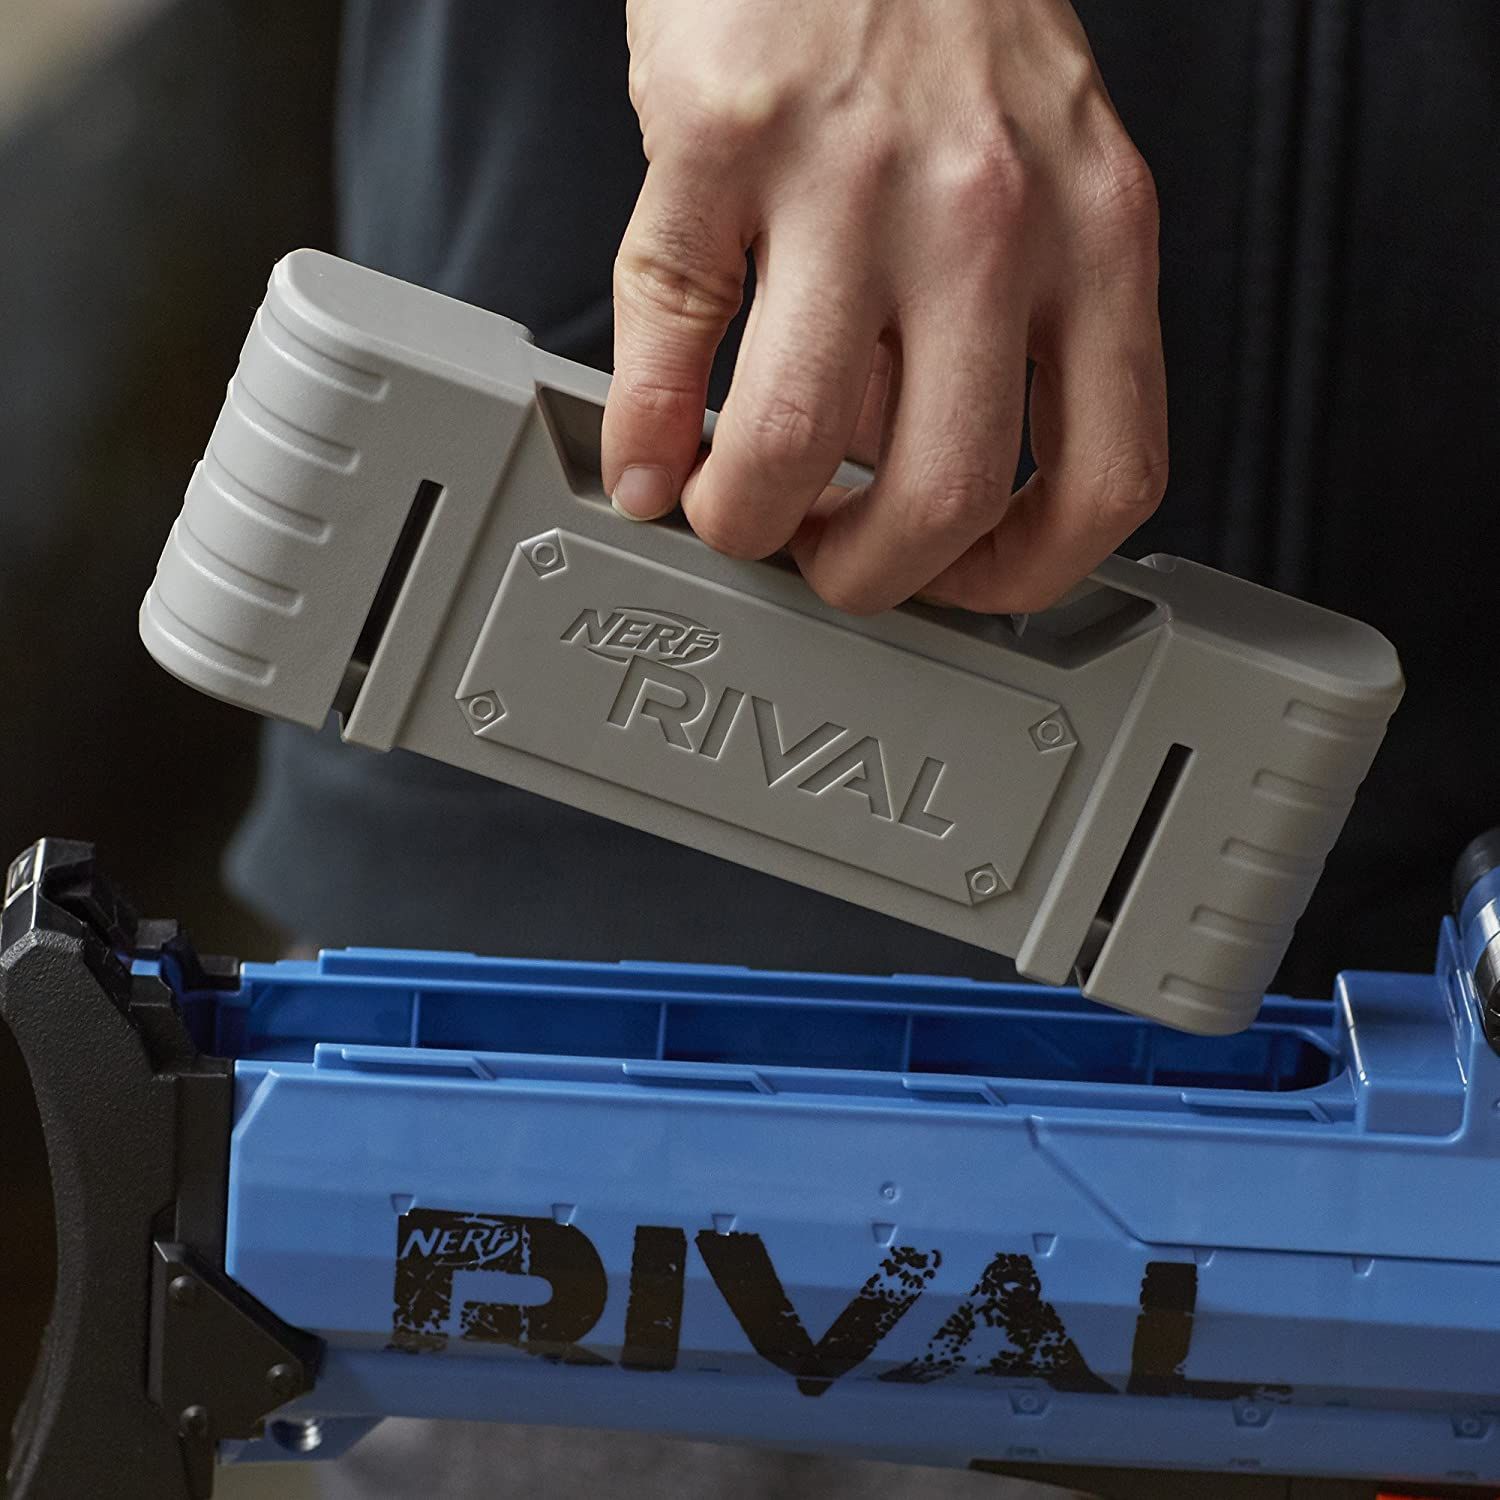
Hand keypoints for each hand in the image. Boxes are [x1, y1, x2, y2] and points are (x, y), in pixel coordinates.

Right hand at [601, 0, 1166, 614]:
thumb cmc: (950, 31)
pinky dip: (640, 435)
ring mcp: (852, 174)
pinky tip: (640, 459)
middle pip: (944, 492)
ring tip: (729, 507)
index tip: (963, 582)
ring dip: (744, 520)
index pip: (1106, 476)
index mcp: (1097, 238)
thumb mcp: (1046, 184)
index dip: (1025, 574)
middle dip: (867, 575)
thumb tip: (875, 475)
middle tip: (823, 557)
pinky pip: (669, 333)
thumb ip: (995, 337)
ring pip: (794, 438)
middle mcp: (991, 214)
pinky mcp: (722, 134)